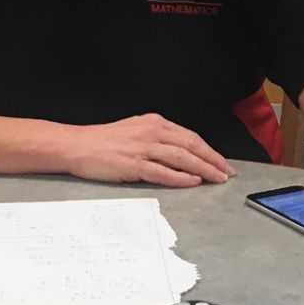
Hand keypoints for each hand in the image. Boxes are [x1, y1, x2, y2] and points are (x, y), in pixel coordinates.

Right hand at [68, 114, 234, 186]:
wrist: (76, 145)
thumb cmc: (102, 140)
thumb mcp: (134, 130)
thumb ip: (156, 138)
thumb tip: (178, 152)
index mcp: (154, 123)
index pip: (189, 136)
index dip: (208, 150)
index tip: (221, 161)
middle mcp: (151, 132)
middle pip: (190, 146)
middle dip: (212, 160)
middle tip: (227, 172)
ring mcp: (143, 148)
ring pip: (181, 158)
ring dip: (203, 169)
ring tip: (217, 179)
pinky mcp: (133, 165)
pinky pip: (163, 172)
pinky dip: (180, 177)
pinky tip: (193, 182)